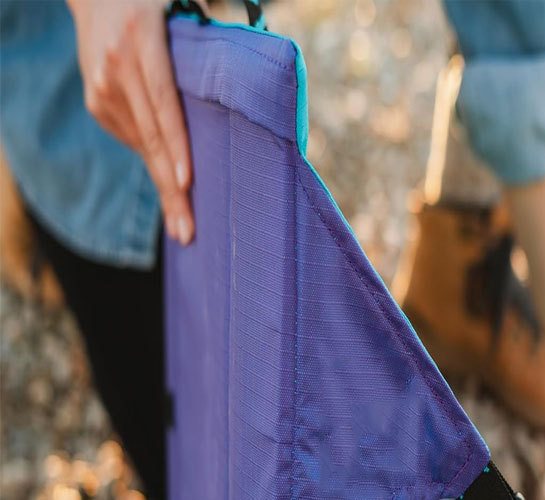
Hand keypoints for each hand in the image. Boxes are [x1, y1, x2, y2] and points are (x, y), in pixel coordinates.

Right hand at [67, 0, 198, 244]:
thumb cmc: (158, 3)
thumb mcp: (183, 9)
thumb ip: (208, 46)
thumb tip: (248, 86)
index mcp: (141, 39)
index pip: (164, 102)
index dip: (176, 146)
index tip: (188, 183)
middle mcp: (116, 67)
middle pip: (151, 138)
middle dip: (170, 191)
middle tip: (186, 231)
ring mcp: (102, 87)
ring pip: (143, 147)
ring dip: (165, 188)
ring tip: (182, 226)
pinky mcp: (96, 102)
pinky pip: (134, 139)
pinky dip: (156, 162)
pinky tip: (171, 181)